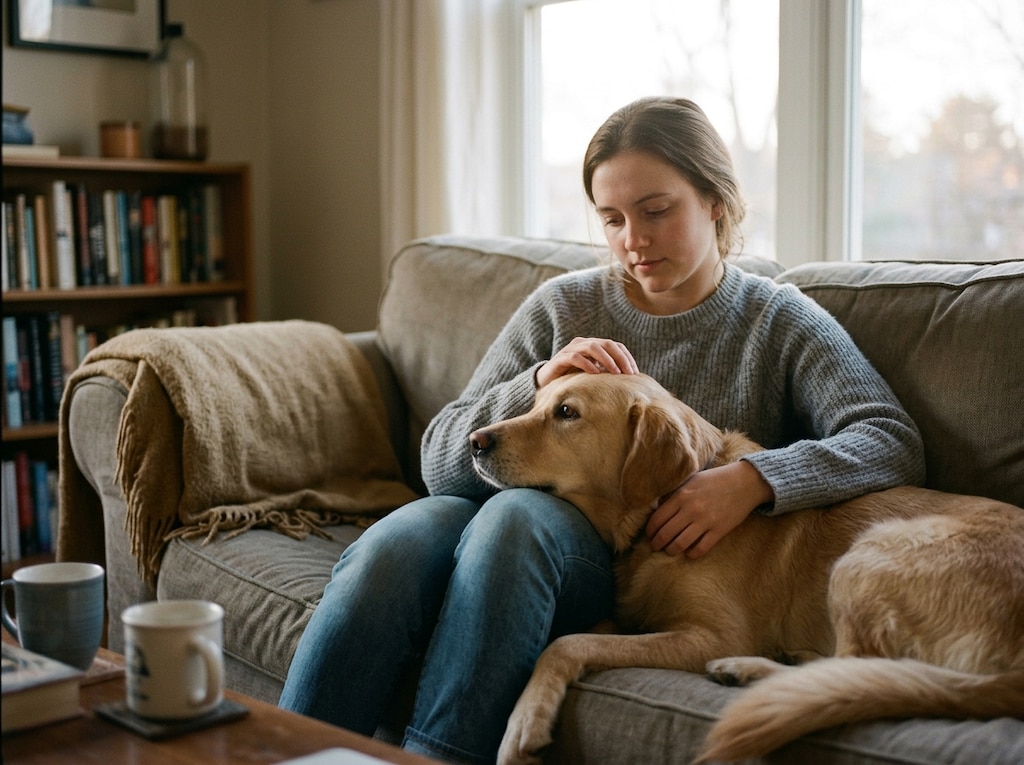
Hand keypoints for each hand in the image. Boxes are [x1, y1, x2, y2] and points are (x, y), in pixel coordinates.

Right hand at [536, 337, 638, 387]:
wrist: (546, 384)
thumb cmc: (573, 380)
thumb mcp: (593, 376)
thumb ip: (607, 374)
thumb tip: (629, 382)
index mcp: (593, 346)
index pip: (615, 345)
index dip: (626, 357)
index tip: (635, 372)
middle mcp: (583, 343)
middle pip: (606, 344)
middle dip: (620, 357)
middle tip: (628, 373)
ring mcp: (571, 349)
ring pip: (593, 347)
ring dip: (606, 359)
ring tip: (615, 372)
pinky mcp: (560, 358)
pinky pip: (575, 357)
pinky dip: (587, 364)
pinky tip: (595, 373)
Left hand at [646, 461, 772, 557]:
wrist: (744, 482)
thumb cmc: (715, 480)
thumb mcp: (690, 480)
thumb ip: (673, 493)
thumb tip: (655, 506)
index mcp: (681, 496)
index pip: (657, 519)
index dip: (650, 530)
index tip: (649, 534)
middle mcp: (691, 509)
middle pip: (666, 534)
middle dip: (657, 544)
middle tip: (655, 546)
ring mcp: (705, 521)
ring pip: (680, 544)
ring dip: (671, 551)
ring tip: (670, 551)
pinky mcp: (719, 531)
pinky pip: (700, 549)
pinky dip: (691, 554)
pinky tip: (689, 552)